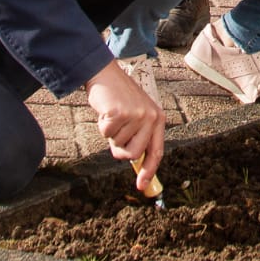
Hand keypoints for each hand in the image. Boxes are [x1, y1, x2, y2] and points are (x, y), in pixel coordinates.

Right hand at [86, 59, 164, 187]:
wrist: (105, 74)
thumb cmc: (119, 97)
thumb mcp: (135, 116)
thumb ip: (138, 137)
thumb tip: (135, 163)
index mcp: (157, 119)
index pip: (156, 152)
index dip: (149, 171)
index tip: (142, 186)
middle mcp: (150, 117)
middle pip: (134, 154)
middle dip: (121, 149)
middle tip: (116, 133)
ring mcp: (136, 115)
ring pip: (118, 144)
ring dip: (110, 133)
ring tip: (112, 115)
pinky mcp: (120, 113)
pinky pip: (106, 134)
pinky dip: (102, 125)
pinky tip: (106, 111)